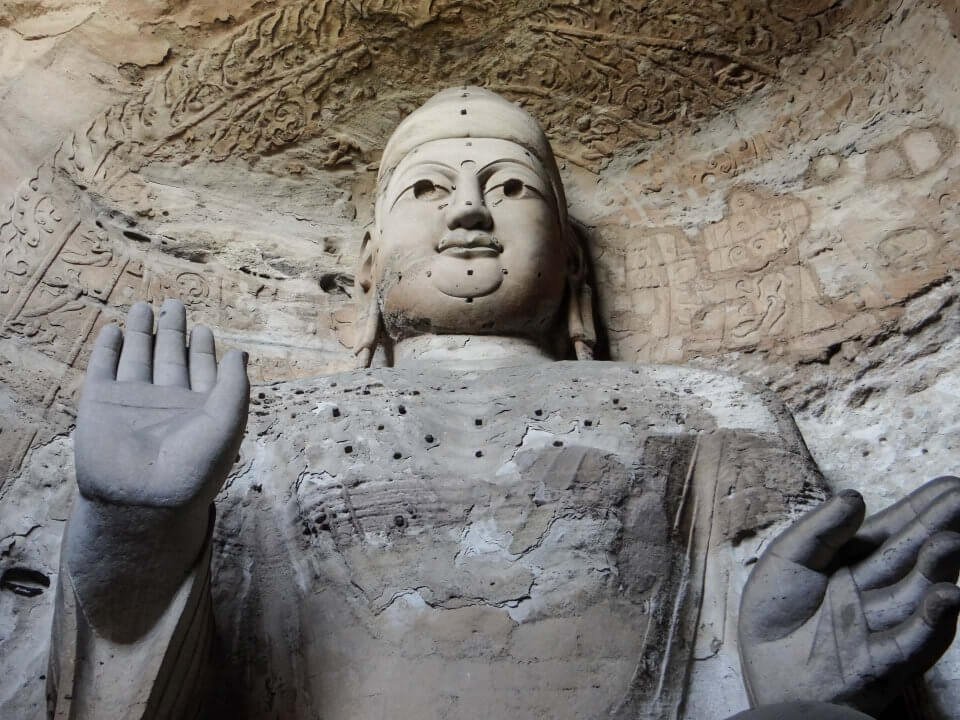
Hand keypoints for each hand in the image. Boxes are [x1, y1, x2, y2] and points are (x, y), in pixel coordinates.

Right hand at [75, 299, 248, 507]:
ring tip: (143, 306)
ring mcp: (132, 401)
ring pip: (137, 356)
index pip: (202, 369)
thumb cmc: (194, 462)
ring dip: (141, 332)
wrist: (144, 497)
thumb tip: (240, 353)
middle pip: (169, 356)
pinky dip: (108, 349)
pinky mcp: (100, 402)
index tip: (204, 329)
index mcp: (199, 407)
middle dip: (172, 331)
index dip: (203, 349)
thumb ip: (235, 385)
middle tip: (174, 304)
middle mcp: (167, 401)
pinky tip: (113, 331)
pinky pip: (104, 368)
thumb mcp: (228, 419)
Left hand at [739, 478, 959, 715]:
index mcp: (852, 564)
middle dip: (941, 528)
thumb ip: (819, 530)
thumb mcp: (786, 561)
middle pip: (914, 556)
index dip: (920, 510)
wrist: (766, 674)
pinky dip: (933, 619)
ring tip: (951, 542)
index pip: (893, 532)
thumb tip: (856, 496)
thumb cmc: (772, 619)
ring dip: (939, 569)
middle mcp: (876, 590)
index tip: (950, 486)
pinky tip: (949, 594)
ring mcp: (884, 624)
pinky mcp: (885, 661)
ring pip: (920, 593)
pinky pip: (915, 640)